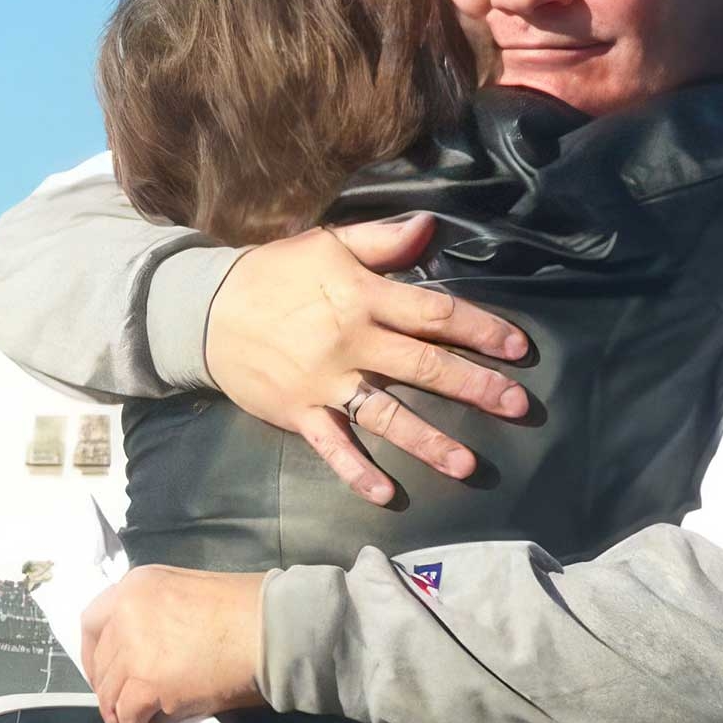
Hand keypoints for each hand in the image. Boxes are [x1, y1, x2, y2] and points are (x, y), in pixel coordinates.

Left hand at [81, 565, 267, 722]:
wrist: (273, 627)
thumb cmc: (248, 610)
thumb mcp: (190, 596)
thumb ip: (159, 618)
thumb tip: (151, 660)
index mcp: (136, 586)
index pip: (92, 622)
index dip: (92, 656)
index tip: (102, 677)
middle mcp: (126, 613)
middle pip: (102, 664)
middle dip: (107, 694)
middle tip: (120, 716)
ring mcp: (134, 648)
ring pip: (110, 694)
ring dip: (119, 722)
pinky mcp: (148, 682)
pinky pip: (129, 717)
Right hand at [204, 216, 531, 506]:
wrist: (204, 310)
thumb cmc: (274, 274)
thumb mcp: (327, 244)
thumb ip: (381, 241)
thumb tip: (430, 227)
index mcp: (362, 297)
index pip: (434, 314)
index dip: (480, 329)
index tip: (518, 348)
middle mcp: (349, 341)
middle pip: (423, 366)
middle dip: (474, 386)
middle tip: (517, 405)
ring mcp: (324, 382)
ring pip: (385, 414)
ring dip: (428, 440)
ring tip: (467, 463)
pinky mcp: (298, 412)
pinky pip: (332, 446)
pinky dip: (356, 472)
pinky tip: (386, 494)